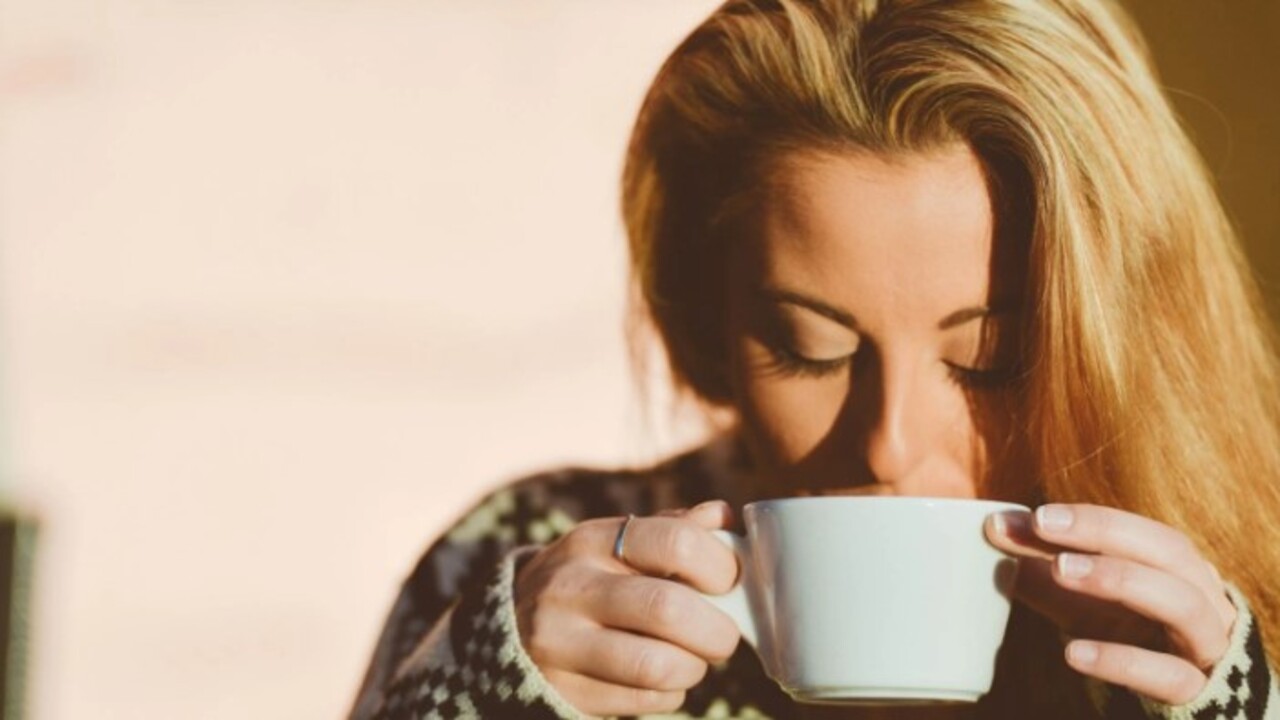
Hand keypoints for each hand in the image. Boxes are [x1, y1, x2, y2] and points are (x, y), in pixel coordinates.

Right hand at [513, 501, 740, 716]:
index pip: (676, 542)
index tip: (729, 583)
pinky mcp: (562, 690)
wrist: (512, 628)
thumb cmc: (590, 580)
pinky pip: (642, 701)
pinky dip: (670, 693)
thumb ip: (673, 529)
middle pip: (668, 609)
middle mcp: (571, 587)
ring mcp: (560, 643)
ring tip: (694, 659)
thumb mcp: (617, 543)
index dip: (721, 567)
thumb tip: (726, 517)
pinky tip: (663, 679)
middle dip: (716, 631)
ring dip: (694, 667)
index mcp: (593, 540)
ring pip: (656, 665)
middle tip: (723, 635)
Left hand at [986, 503, 1236, 704]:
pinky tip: (1072, 653)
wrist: (1172, 703)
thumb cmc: (1122, 636)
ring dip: (1120, 579)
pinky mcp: (1198, 693)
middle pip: (1169, 551)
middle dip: (1105, 532)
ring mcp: (1205, 646)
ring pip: (1181, 604)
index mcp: (1177, 568)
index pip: (1139, 531)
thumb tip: (994, 524)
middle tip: (1044, 526)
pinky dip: (1121, 661)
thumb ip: (1039, 562)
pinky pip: (1168, 675)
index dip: (1091, 519)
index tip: (1037, 516)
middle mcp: (1204, 597)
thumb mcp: (1078, 598)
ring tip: (1060, 570)